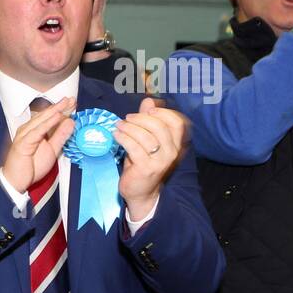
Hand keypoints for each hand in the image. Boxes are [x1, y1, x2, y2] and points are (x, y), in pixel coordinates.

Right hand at [0, 97, 75, 193]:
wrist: (15, 181)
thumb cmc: (30, 167)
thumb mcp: (52, 150)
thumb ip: (60, 136)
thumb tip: (70, 123)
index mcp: (35, 131)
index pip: (49, 117)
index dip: (61, 109)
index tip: (72, 103)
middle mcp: (29, 130)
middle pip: (46, 116)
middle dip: (59, 106)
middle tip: (71, 99)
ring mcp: (25, 135)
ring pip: (41, 120)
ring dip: (54, 111)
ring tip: (65, 104)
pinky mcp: (23, 143)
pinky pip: (37, 131)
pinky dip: (47, 124)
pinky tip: (56, 117)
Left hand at [114, 97, 186, 219]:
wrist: (140, 192)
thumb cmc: (142, 164)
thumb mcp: (146, 140)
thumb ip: (147, 121)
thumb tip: (148, 100)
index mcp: (175, 144)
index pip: (176, 123)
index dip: (162, 112)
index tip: (148, 110)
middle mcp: (172, 152)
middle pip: (159, 127)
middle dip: (141, 119)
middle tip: (127, 118)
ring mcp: (160, 161)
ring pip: (145, 136)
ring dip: (129, 127)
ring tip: (118, 126)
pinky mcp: (146, 168)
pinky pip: (134, 147)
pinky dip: (123, 138)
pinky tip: (116, 135)